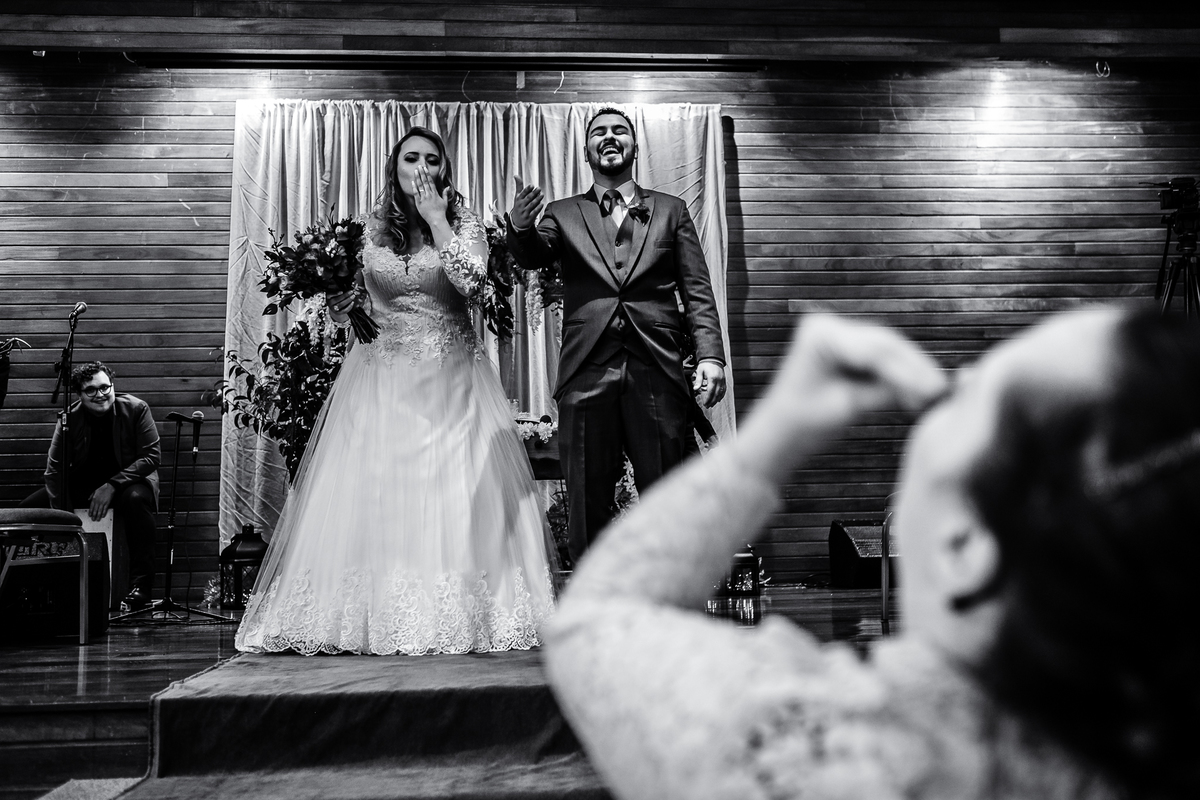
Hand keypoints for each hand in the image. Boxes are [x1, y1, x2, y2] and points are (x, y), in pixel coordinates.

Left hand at [88, 483, 115, 520]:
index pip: (91, 507)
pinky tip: (103, 515)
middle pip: (95, 510)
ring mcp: (102, 503)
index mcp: (94, 499)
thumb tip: (88, 499)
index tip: (90, 515)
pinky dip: (104, 513)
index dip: (90, 512)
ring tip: (98, 519)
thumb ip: (91, 495)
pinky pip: (105, 509)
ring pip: (99, 511)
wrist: (109, 487)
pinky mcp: (107, 503)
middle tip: (93, 519)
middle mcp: (98, 501)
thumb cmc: (102, 488)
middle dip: (94, 515)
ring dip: (98, 516)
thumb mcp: (94, 491)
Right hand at [327, 289, 357, 314]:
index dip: (335, 293)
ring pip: (341, 305)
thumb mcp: (334, 292)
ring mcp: (333, 309)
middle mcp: (329, 303)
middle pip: (337, 300)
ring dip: (348, 300)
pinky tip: (352, 302)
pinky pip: (344, 310)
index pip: (329, 295)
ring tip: (353, 296)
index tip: (341, 291)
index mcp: (327, 297)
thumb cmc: (335, 297)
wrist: (334, 308)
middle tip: (351, 291)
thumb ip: (337, 289)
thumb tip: (345, 285)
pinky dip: (349, 306)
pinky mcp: (338, 313)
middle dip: (345, 295)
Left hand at [412, 164, 449, 225]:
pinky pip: (416, 194)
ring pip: (420, 186)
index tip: (425, 168)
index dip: (427, 174)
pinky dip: (414, 187)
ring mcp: (424, 198)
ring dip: (417, 178)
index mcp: (435, 193)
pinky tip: (412, 182)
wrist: (436, 220)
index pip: (430, 181)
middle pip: (424, 182)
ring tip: (415, 171)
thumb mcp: (445, 202)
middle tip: (419, 166)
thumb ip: (445, 194)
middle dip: (422, 173)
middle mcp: (429, 194)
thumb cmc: (441, 212)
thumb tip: (448, 187)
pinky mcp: (419, 203)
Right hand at [508, 174, 543, 229]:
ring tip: (542, 195)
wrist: (517, 222)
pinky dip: (538, 208)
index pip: (522, 194)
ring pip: (531, 205)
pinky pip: (534, 212)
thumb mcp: (517, 197)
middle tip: (539, 189)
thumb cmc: (519, 206)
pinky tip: (541, 204)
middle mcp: (520, 206)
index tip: (532, 185)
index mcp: (518, 200)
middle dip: (533, 193)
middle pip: (528, 199)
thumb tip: (516, 175)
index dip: (527, 189)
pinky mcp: (529, 218)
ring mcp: (524, 212)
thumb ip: (519, 186)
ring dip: (537, 199)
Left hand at [693, 361, 726, 407]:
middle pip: (716, 394)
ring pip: (721, 393)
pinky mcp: (724, 380)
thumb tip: (695, 389)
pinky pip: (724, 390)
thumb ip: (698, 381)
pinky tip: (718, 399)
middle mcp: (719, 380)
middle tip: (708, 406)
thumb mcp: (700, 371)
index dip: (708, 399)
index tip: (705, 404)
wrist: (713, 358)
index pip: (710, 392)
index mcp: (712, 378)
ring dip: (717, 400)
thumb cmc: (705, 364)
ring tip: (712, 404)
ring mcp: (722, 380)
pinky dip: (721, 395)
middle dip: (712, 401)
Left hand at [765, 314, 946, 436]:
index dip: (909, 371)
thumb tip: (926, 388)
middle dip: (915, 369)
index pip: (875, 350)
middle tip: (941, 390)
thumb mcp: (847, 407)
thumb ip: (884, 392)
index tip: (934, 389)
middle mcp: (828, 325)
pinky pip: (877, 359)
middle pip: (884, 344)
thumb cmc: (802, 423)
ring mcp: (836, 334)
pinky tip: (917, 394)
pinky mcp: (844, 348)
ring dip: (910, 372)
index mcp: (821, 334)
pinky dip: (897, 376)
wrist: (777, 435)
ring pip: (886, 351)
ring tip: (934, 395)